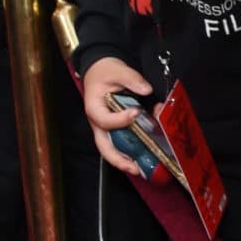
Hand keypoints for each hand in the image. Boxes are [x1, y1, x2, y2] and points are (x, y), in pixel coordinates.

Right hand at [79, 56, 159, 173]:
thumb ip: (132, 79)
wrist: (101, 72)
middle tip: (135, 167)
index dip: (119, 120)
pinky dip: (131, 153)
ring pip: (111, 150)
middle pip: (104, 146)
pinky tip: (145, 159)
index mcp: (94, 108)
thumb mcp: (118, 70)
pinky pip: (121, 144)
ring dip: (125, 161)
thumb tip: (146, 90)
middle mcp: (98, 122)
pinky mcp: (115, 130)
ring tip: (141, 170)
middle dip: (118, 158)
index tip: (136, 113)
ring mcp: (106, 129)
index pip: (104, 119)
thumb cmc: (106, 72)